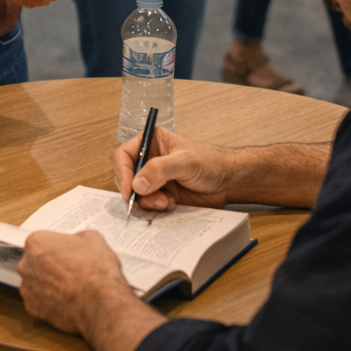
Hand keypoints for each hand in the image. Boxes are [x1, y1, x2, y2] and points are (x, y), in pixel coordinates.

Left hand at [17, 230, 125, 335]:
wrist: (100, 304)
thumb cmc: (97, 272)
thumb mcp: (94, 239)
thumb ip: (79, 236)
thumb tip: (78, 240)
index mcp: (37, 243)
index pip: (41, 242)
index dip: (56, 248)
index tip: (65, 254)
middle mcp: (26, 264)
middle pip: (35, 262)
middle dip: (49, 266)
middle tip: (69, 271)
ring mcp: (27, 287)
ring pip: (35, 283)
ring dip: (48, 284)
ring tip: (69, 288)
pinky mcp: (32, 308)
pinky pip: (38, 302)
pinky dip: (49, 302)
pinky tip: (65, 301)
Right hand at [110, 126, 237, 212]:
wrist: (228, 181)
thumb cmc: (210, 162)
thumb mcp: (185, 161)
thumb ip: (160, 170)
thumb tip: (137, 184)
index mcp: (150, 142)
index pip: (123, 156)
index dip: (123, 173)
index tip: (130, 190)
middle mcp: (148, 160)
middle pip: (126, 177)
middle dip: (135, 191)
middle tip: (151, 199)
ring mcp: (153, 178)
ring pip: (135, 194)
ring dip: (147, 202)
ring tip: (165, 202)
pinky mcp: (160, 194)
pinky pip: (147, 204)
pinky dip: (155, 208)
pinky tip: (170, 204)